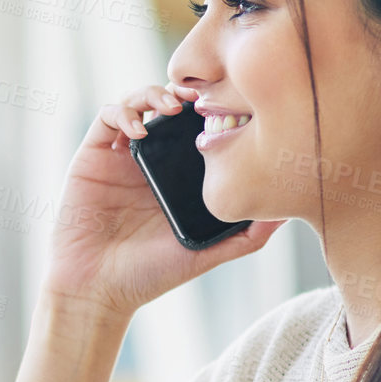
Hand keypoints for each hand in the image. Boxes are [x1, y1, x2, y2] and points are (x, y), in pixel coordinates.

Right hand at [47, 84, 284, 316]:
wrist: (98, 290)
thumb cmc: (150, 275)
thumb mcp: (209, 253)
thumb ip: (248, 235)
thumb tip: (288, 213)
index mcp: (177, 176)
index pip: (197, 127)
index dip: (214, 110)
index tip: (233, 109)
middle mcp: (150, 160)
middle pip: (169, 106)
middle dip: (188, 91)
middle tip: (206, 95)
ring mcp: (120, 155)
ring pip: (138, 101)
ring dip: (156, 93)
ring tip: (174, 105)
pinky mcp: (92, 156)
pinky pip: (107, 117)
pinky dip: (123, 112)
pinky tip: (140, 131)